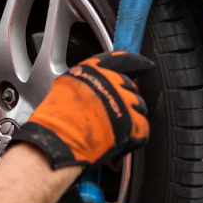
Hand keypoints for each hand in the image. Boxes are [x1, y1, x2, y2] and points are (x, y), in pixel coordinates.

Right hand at [10, 51, 152, 169]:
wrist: (59, 140)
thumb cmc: (56, 118)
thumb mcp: (66, 86)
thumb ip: (86, 81)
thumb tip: (94, 86)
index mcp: (96, 70)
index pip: (124, 60)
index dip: (137, 63)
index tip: (146, 65)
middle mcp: (113, 82)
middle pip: (131, 87)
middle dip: (125, 99)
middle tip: (113, 113)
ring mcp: (124, 102)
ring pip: (139, 108)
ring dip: (130, 118)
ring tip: (114, 130)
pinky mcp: (133, 124)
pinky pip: (141, 128)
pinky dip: (133, 137)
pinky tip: (120, 142)